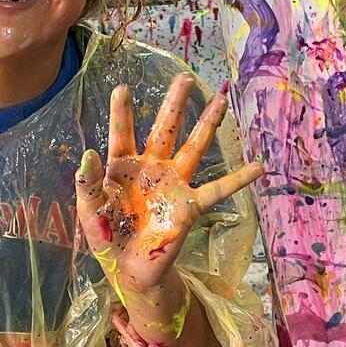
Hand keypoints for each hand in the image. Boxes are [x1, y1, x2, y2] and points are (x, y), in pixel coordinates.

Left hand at [75, 76, 263, 318]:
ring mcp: (173, 185)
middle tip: (185, 77)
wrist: (129, 269)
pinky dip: (238, 179)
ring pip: (194, 148)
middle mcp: (152, 169)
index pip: (122, 135)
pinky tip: (258, 166)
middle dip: (174, 104)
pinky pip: (217, 190)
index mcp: (123, 168)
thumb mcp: (90, 211)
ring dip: (207, 124)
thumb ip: (87, 184)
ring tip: (221, 100)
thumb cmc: (108, 236)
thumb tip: (88, 154)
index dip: (121, 113)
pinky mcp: (189, 206)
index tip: (122, 88)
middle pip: (164, 129)